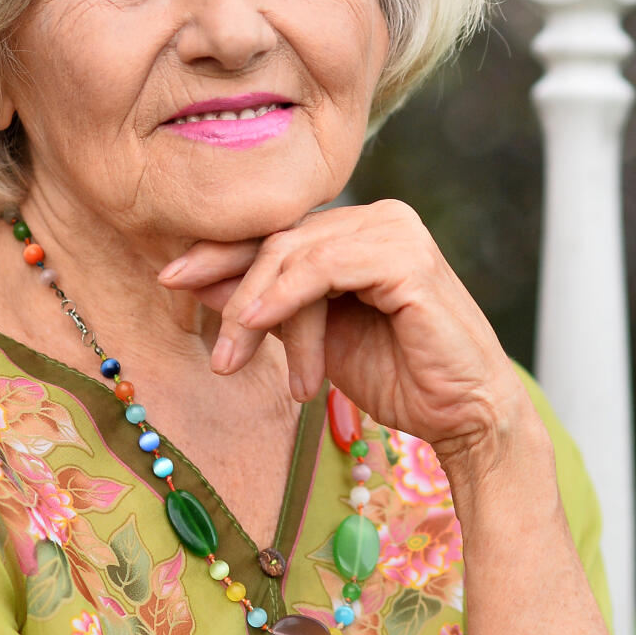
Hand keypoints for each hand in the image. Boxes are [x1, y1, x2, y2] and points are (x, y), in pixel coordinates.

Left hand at [158, 200, 529, 467]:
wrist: (465, 415)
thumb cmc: (401, 378)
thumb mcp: (316, 339)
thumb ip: (270, 306)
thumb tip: (198, 280)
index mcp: (361, 231)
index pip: (279, 232)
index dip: (221, 252)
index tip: (169, 278)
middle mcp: (380, 219)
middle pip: (280, 238)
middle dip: (228, 284)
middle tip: (195, 325)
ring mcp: (397, 232)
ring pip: (295, 252)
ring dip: (252, 305)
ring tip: (231, 356)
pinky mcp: (407, 258)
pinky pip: (325, 267)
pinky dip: (284, 296)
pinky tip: (255, 322)